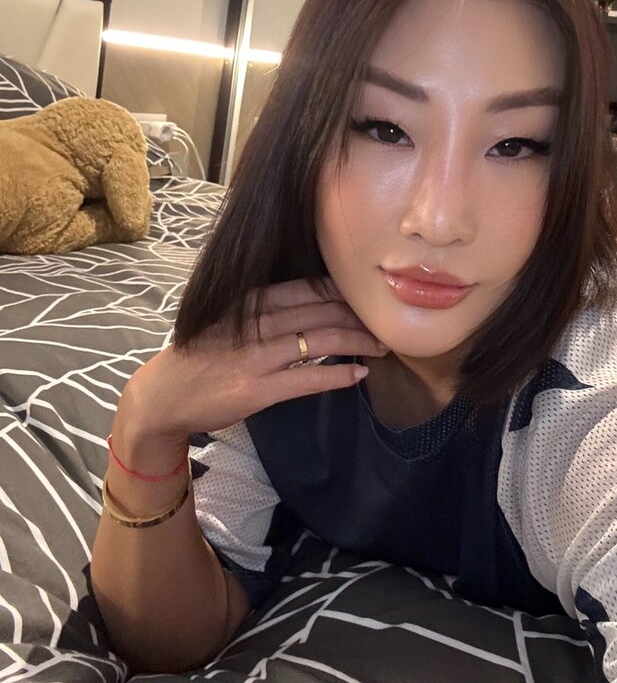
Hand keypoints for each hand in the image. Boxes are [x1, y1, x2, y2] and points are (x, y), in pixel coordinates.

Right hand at [115, 277, 386, 448]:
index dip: (346, 292)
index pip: (310, 287)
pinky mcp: (257, 389)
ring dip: (358, 342)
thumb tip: (314, 302)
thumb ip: (267, 309)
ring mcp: (258, 356)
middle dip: (361, 316)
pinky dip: (339, 375)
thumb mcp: (230, 318)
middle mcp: (258, 322)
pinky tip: (360, 375)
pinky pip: (308, 379)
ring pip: (322, 340)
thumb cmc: (201, 354)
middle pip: (323, 311)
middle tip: (388, 322)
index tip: (371, 297)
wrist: (162, 395)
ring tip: (383, 346)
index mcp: (253, 300)